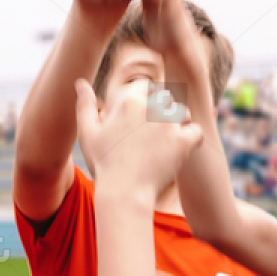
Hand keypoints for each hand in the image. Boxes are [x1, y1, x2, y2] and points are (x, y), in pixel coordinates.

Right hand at [76, 78, 202, 194]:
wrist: (123, 193)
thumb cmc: (104, 164)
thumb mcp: (88, 133)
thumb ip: (85, 104)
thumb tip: (79, 82)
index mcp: (129, 99)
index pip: (146, 86)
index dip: (146, 100)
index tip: (140, 119)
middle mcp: (151, 106)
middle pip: (166, 98)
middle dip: (162, 111)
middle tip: (153, 135)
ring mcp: (169, 123)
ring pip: (183, 112)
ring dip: (178, 123)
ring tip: (167, 142)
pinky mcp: (183, 141)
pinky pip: (196, 131)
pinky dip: (192, 139)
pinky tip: (182, 150)